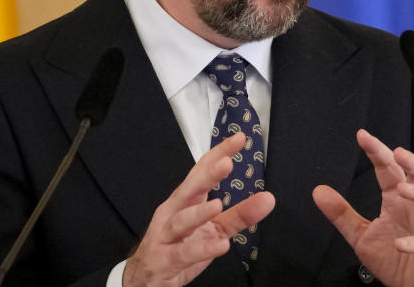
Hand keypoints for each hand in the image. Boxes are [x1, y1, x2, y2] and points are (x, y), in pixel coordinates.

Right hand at [123, 132, 274, 286]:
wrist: (146, 278)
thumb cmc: (177, 247)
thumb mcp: (214, 230)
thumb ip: (240, 214)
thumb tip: (267, 199)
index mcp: (186, 200)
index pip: (201, 171)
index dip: (219, 154)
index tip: (238, 139)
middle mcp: (174, 212)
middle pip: (189, 189)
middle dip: (206, 175)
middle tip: (226, 163)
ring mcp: (167, 235)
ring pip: (181, 220)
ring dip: (198, 212)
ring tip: (217, 205)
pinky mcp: (165, 259)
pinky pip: (184, 253)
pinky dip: (202, 248)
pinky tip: (220, 245)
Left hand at [312, 129, 413, 286]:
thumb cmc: (394, 257)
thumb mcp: (361, 235)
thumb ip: (342, 214)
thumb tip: (319, 191)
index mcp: (397, 202)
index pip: (389, 170)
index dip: (378, 152)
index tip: (362, 136)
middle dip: (412, 162)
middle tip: (397, 152)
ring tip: (401, 188)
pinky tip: (400, 243)